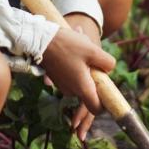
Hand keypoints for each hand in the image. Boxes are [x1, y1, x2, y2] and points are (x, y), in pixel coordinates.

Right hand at [63, 13, 102, 139]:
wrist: (40, 39)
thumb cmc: (68, 45)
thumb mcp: (93, 51)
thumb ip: (107, 63)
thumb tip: (109, 70)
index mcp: (82, 88)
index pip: (96, 109)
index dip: (104, 104)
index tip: (107, 90)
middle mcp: (71, 91)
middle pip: (89, 91)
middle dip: (95, 76)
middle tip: (95, 57)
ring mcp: (63, 85)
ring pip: (81, 80)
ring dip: (85, 66)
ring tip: (83, 44)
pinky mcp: (57, 78)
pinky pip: (72, 74)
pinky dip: (76, 63)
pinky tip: (75, 43)